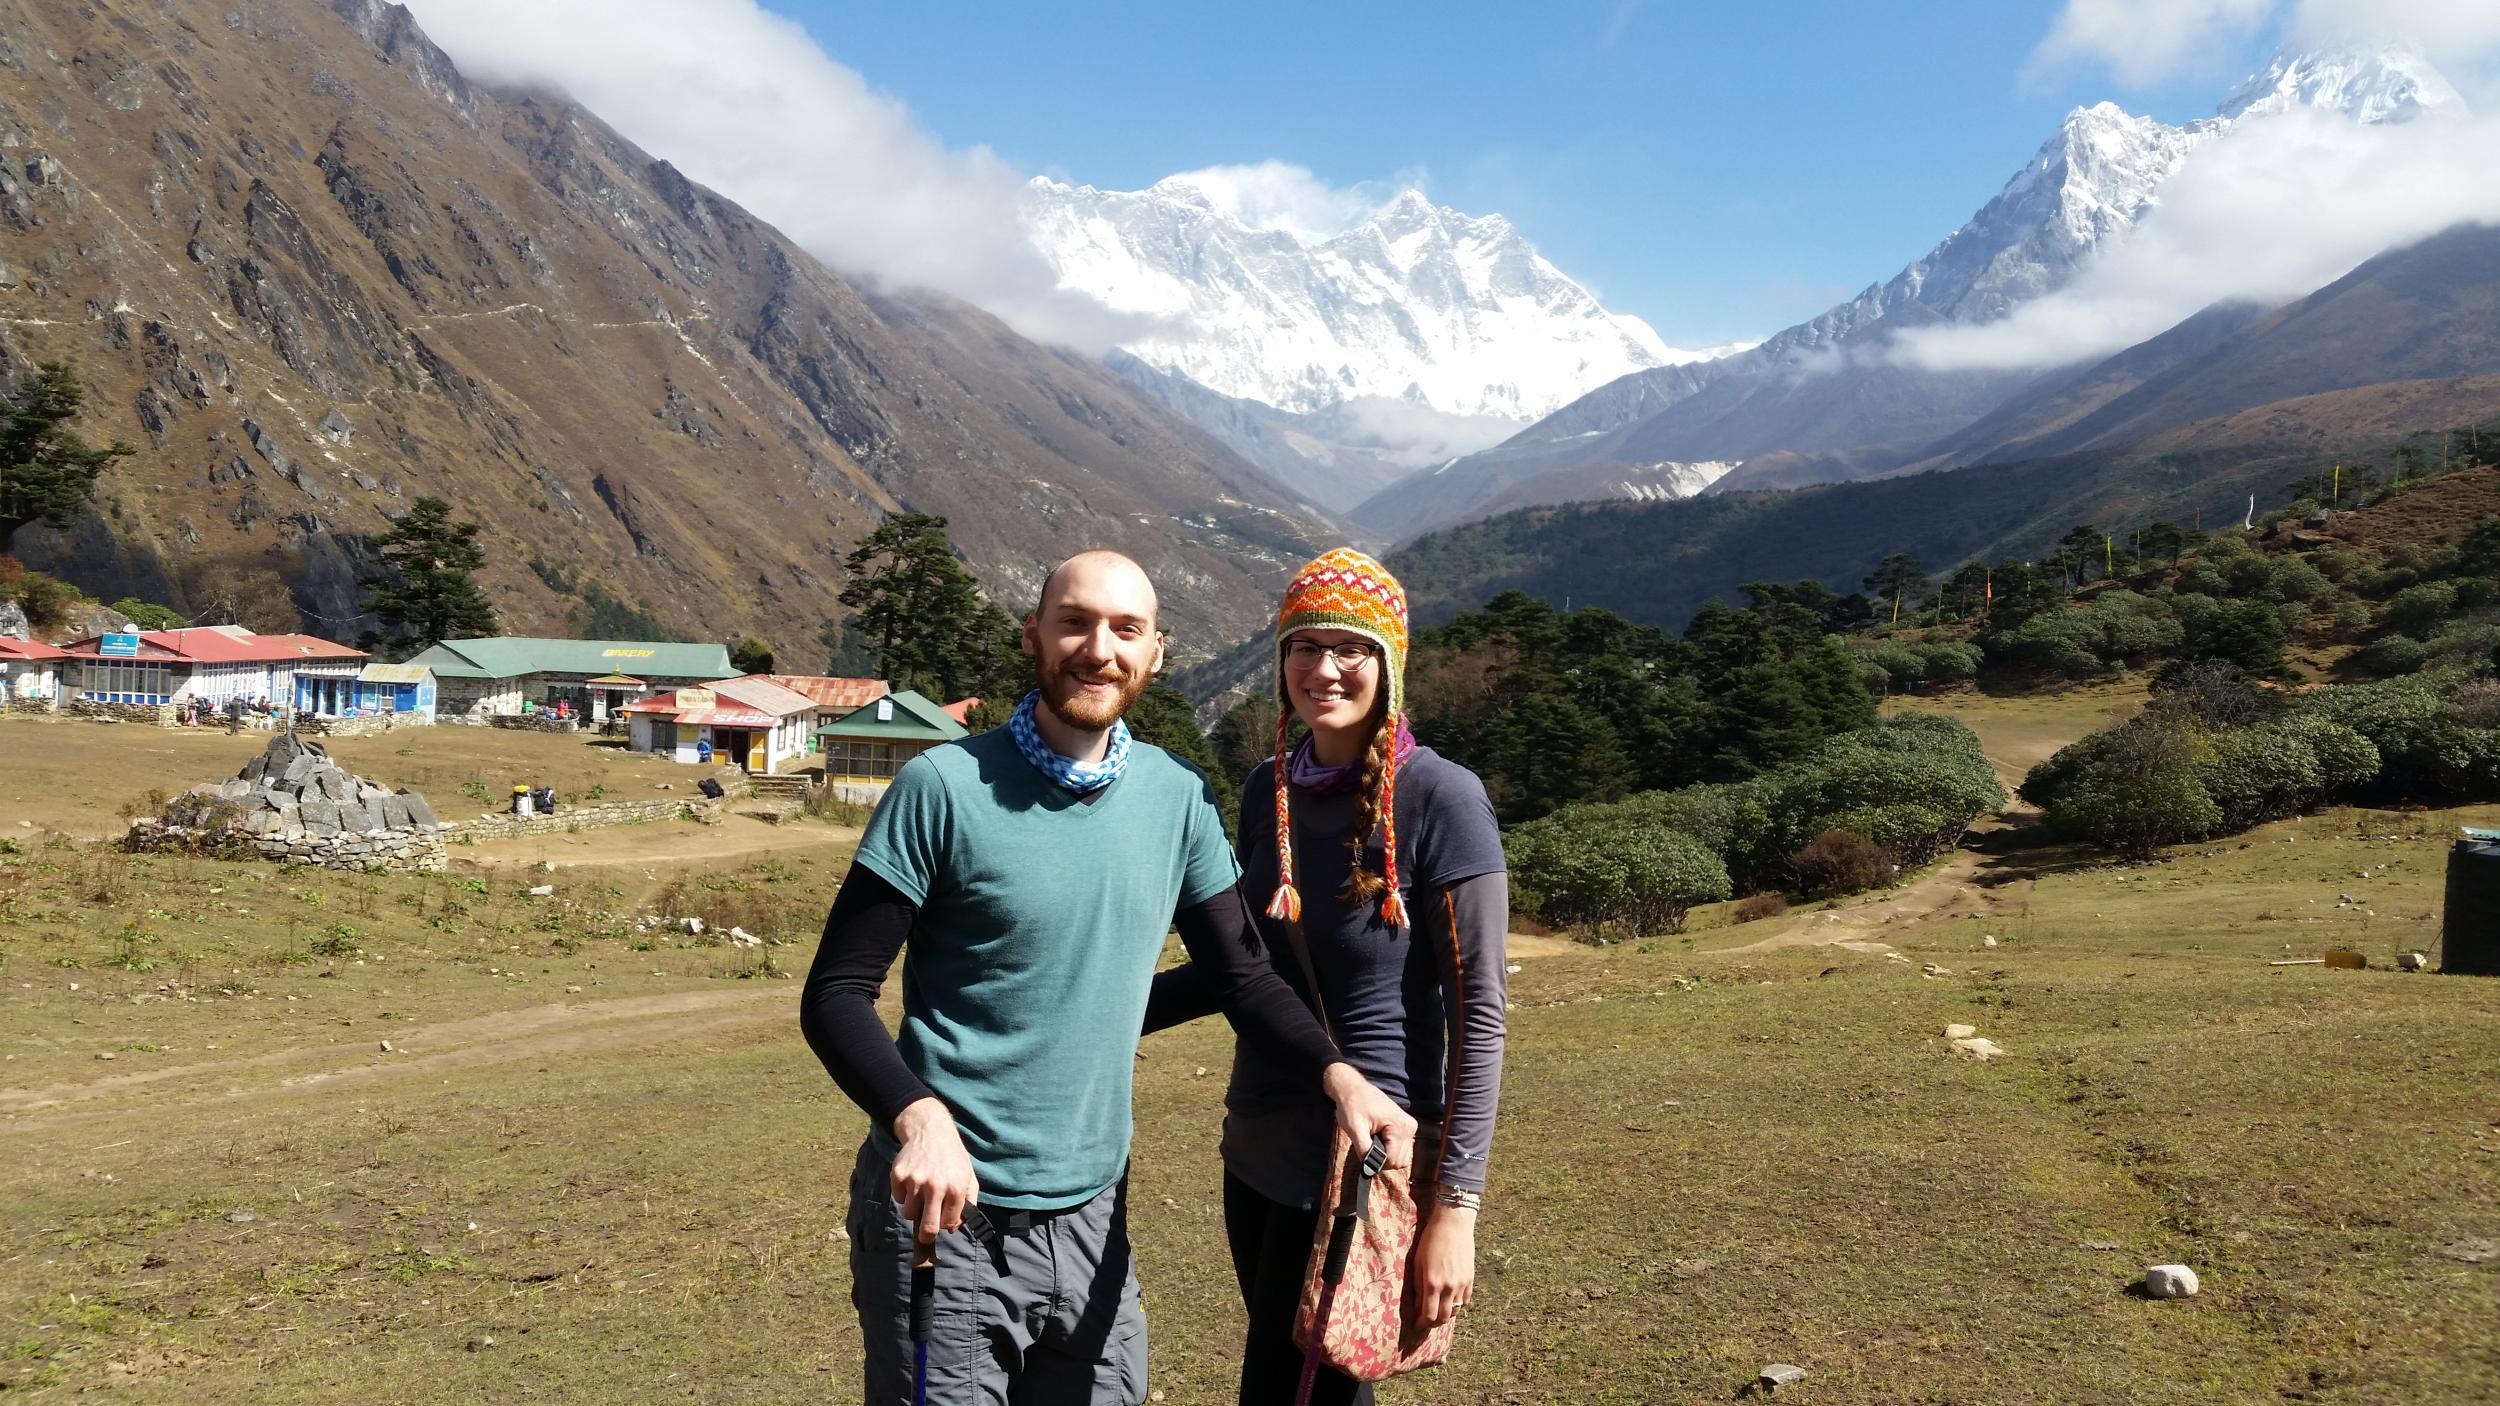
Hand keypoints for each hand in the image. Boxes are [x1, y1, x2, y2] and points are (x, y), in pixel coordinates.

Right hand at [889, 1097, 978, 1241]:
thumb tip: (954, 1228)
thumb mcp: (969, 1177)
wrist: (930, 1131)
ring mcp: (915, 1181)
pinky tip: (912, 1181)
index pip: (948, 1224)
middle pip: (928, 1228)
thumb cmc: (952, 1158)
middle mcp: (935, 1186)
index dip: (945, 1225)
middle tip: (925, 1235)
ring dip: (915, 1209)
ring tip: (921, 1194)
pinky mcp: (898, 1176)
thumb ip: (968, 1204)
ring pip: (909, 1214)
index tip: (943, 1221)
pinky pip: (899, 1199)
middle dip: (926, 1236)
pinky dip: (904, 1195)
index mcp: (956, 1188)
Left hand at [1321, 1062, 1416, 1171]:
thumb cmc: (1352, 1105)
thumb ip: (1364, 1150)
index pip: (1393, 1160)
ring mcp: (1410, 1127)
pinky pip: (1402, 1150)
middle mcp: (1409, 1127)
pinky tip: (1379, 1138)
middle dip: (1382, 1158)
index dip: (1376, 1161)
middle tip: (1368, 1142)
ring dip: (1386, 1154)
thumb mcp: (1354, 1128)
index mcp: (1400, 1126)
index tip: (1365, 1149)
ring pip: (1402, 1158)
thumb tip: (1370, 1170)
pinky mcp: (1406, 1128)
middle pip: (1399, 1162)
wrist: (1353, 1089)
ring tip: (1374, 1139)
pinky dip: (1390, 1149)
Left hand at [1409, 1202, 1475, 1326]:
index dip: (1422, 1324)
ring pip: (1456, 1311)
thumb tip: (1418, 1305)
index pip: (1428, 1315)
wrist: (1453, 1224)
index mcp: (1432, 1283)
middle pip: (1444, 1318)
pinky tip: (1450, 1300)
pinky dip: (1457, 1305)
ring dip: (1446, 1315)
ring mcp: (1462, 1284)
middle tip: (1427, 1322)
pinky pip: (1465, 1301)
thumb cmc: (1431, 1240)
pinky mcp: (1470, 1279)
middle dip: (1434, 1324)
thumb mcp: (1418, 1262)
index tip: (1416, 1324)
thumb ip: (1418, 1286)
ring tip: (1438, 1311)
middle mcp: (1448, 1287)